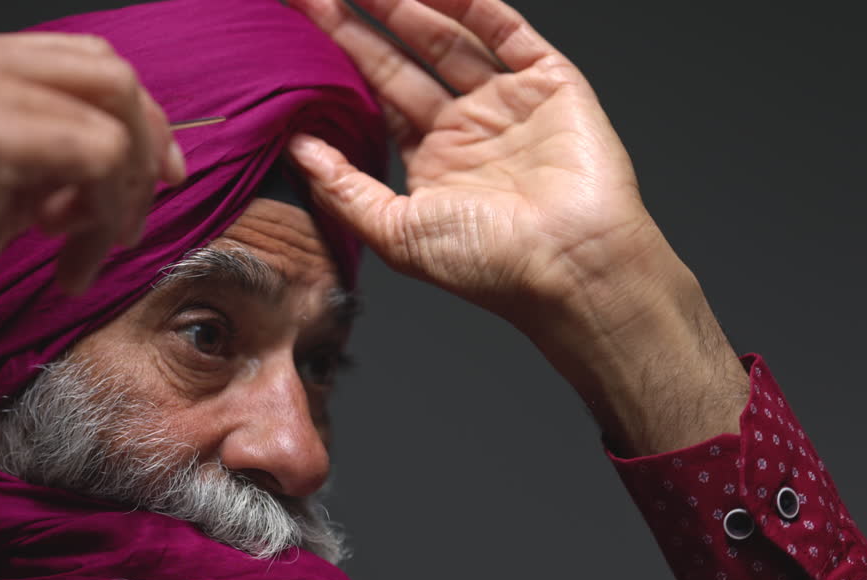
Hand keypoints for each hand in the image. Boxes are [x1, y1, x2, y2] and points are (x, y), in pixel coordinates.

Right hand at [0, 30, 184, 379]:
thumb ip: (45, 154)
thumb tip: (115, 166)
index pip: (86, 62)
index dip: (136, 117)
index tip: (155, 173)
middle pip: (112, 76)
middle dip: (147, 146)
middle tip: (139, 212)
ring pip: (112, 119)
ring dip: (122, 192)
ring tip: (93, 246)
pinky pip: (97, 157)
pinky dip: (103, 212)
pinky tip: (69, 253)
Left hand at [288, 0, 748, 454]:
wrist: (570, 267)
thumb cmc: (489, 265)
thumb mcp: (396, 233)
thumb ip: (343, 188)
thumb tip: (296, 148)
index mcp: (433, 163)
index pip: (377, 96)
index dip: (339, 62)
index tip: (297, 28)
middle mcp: (468, 127)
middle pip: (403, 60)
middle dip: (358, 22)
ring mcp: (509, 102)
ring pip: (448, 38)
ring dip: (406, 6)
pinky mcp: (551, 83)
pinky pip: (506, 30)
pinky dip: (471, 4)